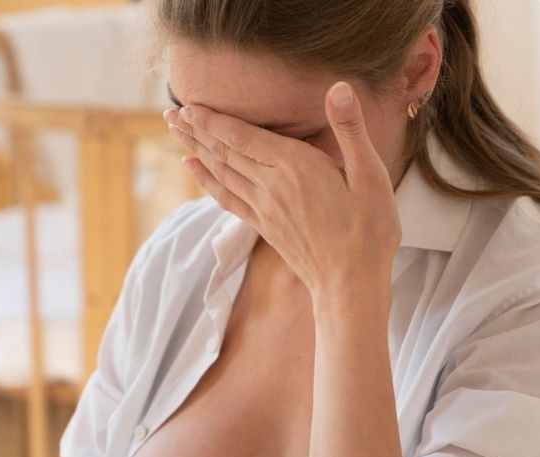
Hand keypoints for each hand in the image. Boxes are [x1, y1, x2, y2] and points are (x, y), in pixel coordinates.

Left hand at [163, 81, 401, 301]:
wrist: (350, 284)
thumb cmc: (369, 231)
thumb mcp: (371, 176)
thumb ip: (350, 130)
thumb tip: (338, 88)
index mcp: (296, 167)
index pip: (243, 137)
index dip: (213, 120)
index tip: (188, 104)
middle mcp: (272, 186)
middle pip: (225, 152)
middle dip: (196, 130)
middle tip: (169, 112)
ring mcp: (264, 208)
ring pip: (221, 172)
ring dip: (196, 149)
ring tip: (175, 131)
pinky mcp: (264, 226)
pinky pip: (227, 198)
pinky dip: (207, 181)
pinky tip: (194, 168)